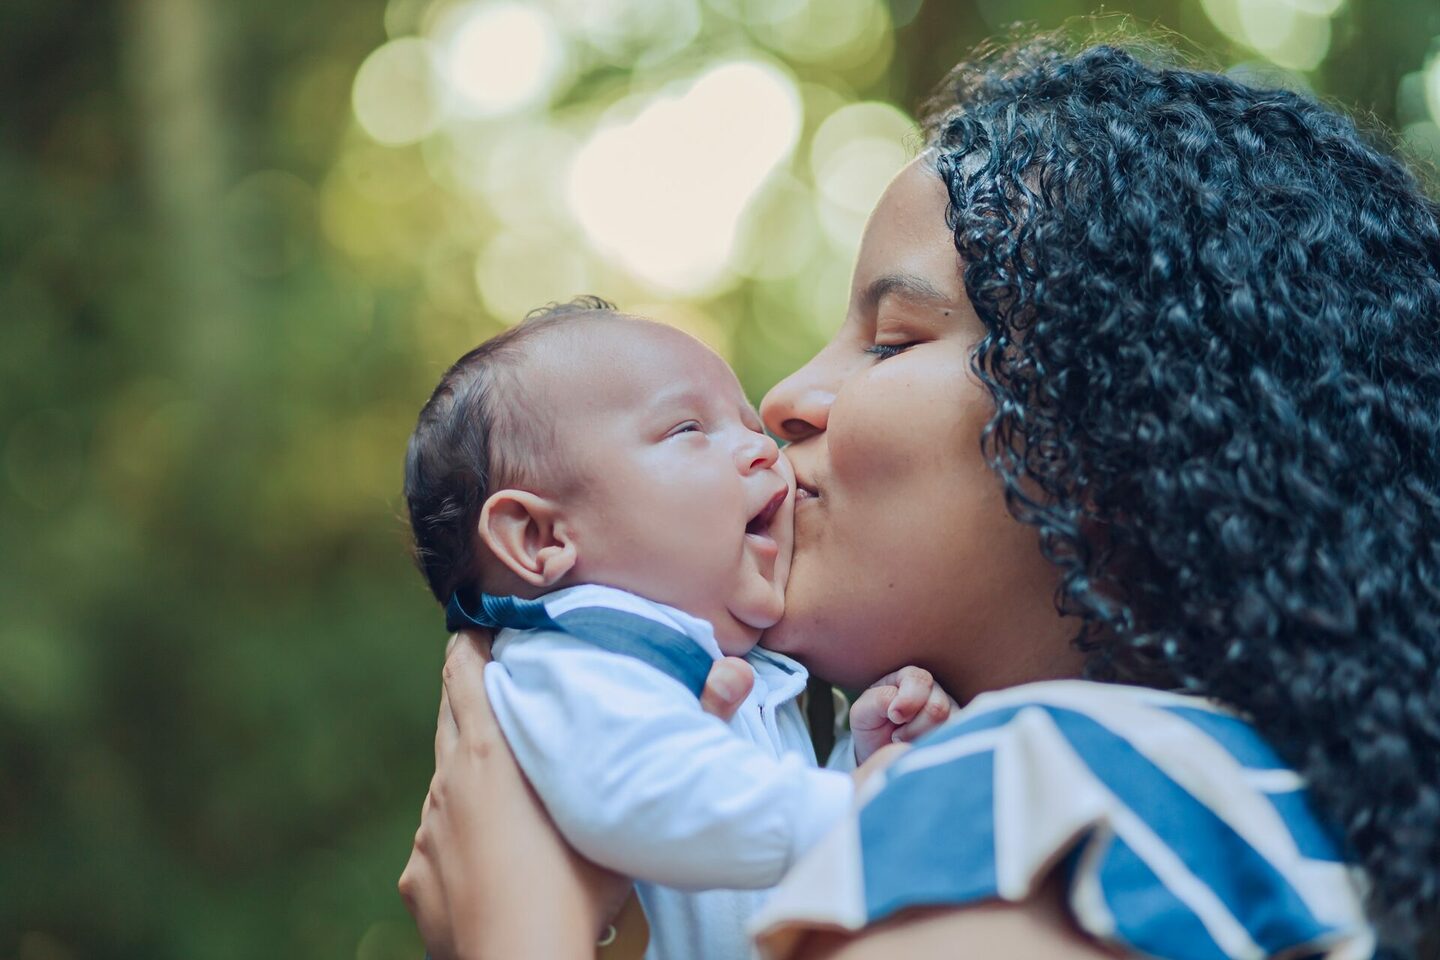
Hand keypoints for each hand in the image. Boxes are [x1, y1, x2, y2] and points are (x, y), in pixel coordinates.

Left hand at [398, 637, 756, 958]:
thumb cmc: (576, 890)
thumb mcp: (630, 811)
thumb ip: (682, 736)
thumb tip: (732, 678)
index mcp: (487, 755)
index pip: (463, 672)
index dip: (470, 643)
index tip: (484, 625)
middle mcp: (447, 785)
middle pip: (449, 718)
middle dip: (473, 698)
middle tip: (507, 687)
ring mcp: (426, 834)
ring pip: (447, 785)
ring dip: (472, 776)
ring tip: (511, 787)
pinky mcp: (416, 878)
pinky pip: (438, 843)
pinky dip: (461, 838)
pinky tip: (494, 859)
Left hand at [849, 666, 956, 764]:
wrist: (879, 756)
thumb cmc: (871, 728)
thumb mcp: (862, 713)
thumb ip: (878, 701)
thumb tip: (900, 707)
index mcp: (908, 678)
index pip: (918, 680)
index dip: (907, 701)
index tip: (894, 717)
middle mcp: (933, 691)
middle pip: (937, 707)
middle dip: (913, 728)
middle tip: (897, 736)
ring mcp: (950, 711)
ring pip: (948, 727)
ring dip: (923, 740)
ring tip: (906, 743)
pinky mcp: (958, 732)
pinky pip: (956, 741)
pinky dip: (934, 749)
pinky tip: (919, 749)